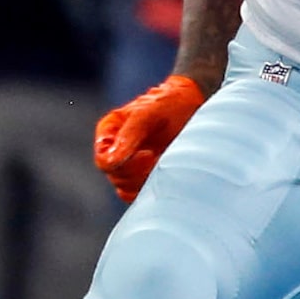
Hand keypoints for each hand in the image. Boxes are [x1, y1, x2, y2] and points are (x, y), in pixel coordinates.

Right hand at [93, 73, 206, 201]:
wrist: (195, 106)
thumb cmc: (169, 103)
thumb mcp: (148, 112)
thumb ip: (128, 134)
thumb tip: (110, 161)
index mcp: (109, 133)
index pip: (103, 161)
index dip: (122, 163)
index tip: (148, 153)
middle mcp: (116, 151)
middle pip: (115, 177)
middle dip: (138, 171)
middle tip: (160, 158)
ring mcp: (130, 166)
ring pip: (126, 189)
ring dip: (146, 180)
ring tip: (166, 162)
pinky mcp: (146, 177)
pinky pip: (140, 195)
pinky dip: (152, 189)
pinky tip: (167, 173)